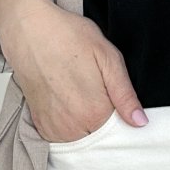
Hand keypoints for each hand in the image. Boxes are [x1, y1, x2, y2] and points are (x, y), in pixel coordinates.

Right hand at [0, 0, 147, 140]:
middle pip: (101, 138)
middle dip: (106, 122)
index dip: (124, 118)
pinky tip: (70, 100)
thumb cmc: (68, 36)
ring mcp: (54, 128)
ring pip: (82, 139)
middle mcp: (72, 127)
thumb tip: (140, 122)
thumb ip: (125, 94)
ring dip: (87, 125)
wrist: (29, 29)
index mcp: (94, 112)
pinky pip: (63, 137)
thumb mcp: (108, 57)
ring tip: (83, 93)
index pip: (120, 133)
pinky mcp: (40, 125)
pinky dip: (70, 124)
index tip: (120, 102)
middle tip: (100, 91)